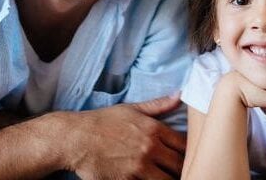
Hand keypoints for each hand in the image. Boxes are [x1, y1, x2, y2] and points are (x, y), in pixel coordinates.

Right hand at [62, 94, 185, 179]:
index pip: (184, 144)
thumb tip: (180, 94)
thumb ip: (158, 105)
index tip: (188, 154)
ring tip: (166, 176)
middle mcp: (150, 149)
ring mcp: (139, 167)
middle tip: (178, 169)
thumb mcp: (132, 108)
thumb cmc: (103, 121)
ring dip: (169, 179)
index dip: (189, 151)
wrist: (76, 139)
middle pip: (179, 165)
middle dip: (181, 168)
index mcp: (154, 130)